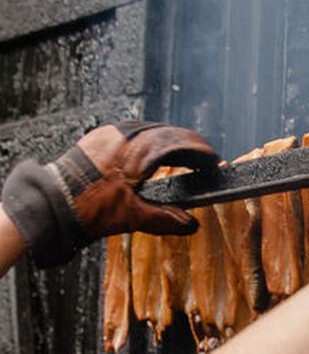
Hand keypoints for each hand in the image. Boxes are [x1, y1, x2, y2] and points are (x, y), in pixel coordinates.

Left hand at [0, 121, 218, 266]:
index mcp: (141, 151)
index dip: (203, 153)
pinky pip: (134, 132)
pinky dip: (150, 140)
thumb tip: (191, 224)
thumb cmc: (87, 209)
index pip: (183, 144)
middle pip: (171, 133)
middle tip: (203, 159)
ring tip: (182, 155)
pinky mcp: (100, 136)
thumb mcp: (132, 217)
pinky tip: (151, 153)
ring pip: (153, 130)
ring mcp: (113, 133)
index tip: (214, 161)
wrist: (49, 203)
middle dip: (190, 145)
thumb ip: (166, 219)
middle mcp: (129, 136)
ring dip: (171, 141)